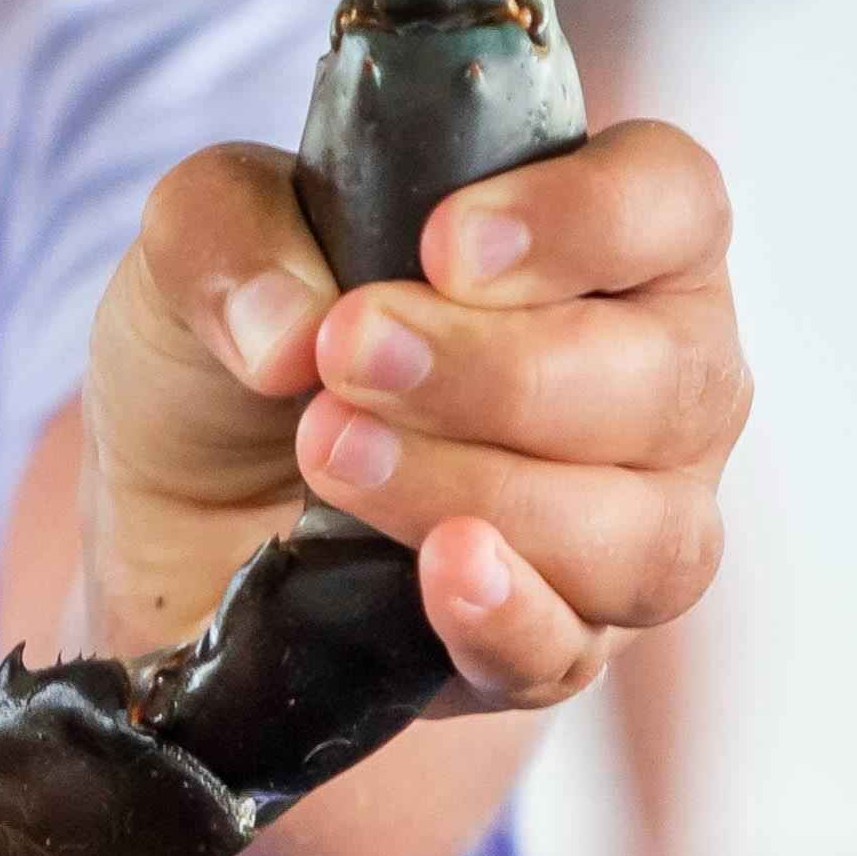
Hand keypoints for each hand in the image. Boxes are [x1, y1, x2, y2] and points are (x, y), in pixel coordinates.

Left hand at [66, 114, 740, 706]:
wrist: (183, 512)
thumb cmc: (248, 343)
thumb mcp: (201, 244)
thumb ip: (228, 233)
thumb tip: (289, 329)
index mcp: (614, 244)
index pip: (673, 203)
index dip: (583, 221)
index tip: (446, 245)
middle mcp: (658, 385)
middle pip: (665, 380)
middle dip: (498, 370)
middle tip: (349, 353)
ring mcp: (628, 528)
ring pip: (640, 532)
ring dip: (484, 489)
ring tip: (334, 453)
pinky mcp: (558, 650)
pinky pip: (573, 652)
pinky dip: (511, 616)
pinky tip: (442, 573)